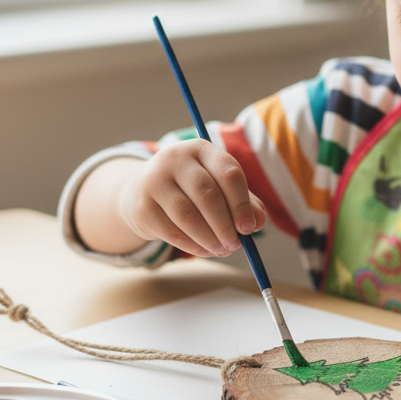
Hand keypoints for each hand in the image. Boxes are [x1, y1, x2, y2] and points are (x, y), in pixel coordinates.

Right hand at [117, 141, 266, 257]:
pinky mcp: (142, 206)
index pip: (228, 172)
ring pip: (188, 216)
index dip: (242, 203)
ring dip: (210, 239)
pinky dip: (193, 246)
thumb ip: (245, 203)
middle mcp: (175, 158)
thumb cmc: (192, 191)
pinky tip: (205, 251)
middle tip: (235, 245)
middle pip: (207, 194)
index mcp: (202, 149)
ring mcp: (154, 180)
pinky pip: (172, 231)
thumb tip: (258, 222)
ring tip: (222, 250)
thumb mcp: (221, 190)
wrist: (143, 193)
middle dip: (225, 225)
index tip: (249, 228)